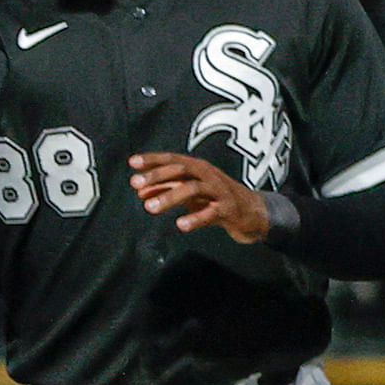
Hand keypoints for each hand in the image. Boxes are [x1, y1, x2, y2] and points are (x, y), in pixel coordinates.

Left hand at [127, 151, 271, 241]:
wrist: (251, 212)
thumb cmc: (215, 198)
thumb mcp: (189, 192)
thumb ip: (166, 189)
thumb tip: (140, 191)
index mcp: (197, 167)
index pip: (172, 159)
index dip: (153, 159)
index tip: (132, 162)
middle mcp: (208, 175)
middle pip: (181, 170)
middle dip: (157, 175)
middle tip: (136, 183)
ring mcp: (219, 191)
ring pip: (192, 189)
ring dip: (169, 197)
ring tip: (149, 208)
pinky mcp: (228, 209)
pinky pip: (210, 213)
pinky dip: (195, 218)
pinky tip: (181, 225)